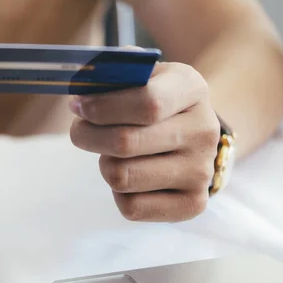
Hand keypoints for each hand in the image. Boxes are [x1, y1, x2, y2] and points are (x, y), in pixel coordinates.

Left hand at [69, 60, 220, 221]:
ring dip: (103, 163)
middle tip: (80, 130)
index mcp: (192, 88)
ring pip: (121, 176)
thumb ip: (110, 74)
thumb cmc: (152, 100)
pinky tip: (131, 175)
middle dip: (88, 135)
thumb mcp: (139, 76)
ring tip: (111, 153)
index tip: (78, 106)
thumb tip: (81, 92)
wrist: (191, 134)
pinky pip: (131, 207)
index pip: (147, 103)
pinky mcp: (192, 204)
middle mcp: (204, 130)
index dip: (102, 108)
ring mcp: (202, 171)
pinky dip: (118, 193)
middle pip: (125, 143)